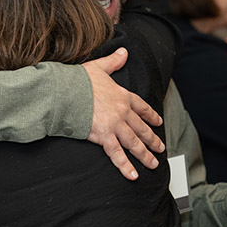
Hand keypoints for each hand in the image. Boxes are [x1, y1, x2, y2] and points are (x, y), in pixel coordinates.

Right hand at [81, 48, 164, 180]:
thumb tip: (124, 51)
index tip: (158, 122)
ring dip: (145, 155)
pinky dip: (125, 166)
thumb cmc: (78, 80)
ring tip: (153, 163)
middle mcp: (122, 111)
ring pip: (134, 143)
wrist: (65, 92)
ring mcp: (115, 125)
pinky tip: (133, 175)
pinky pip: (117, 154)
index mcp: (122, 95)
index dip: (151, 115)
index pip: (142, 107)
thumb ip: (113, 61)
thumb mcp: (99, 67)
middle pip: (142, 128)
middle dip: (152, 139)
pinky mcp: (104, 136)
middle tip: (160, 148)